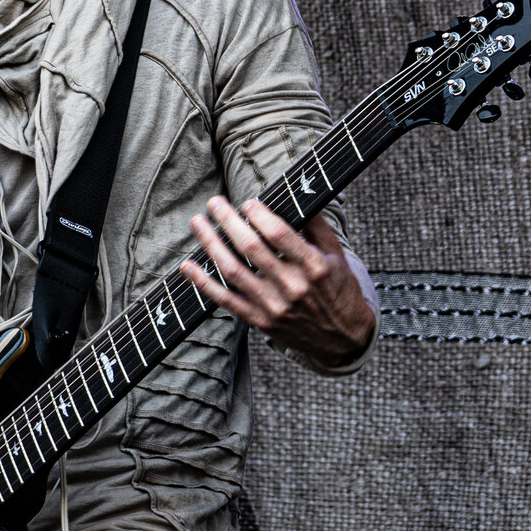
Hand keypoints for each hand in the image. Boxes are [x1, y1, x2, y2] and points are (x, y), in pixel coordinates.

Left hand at [181, 196, 374, 366]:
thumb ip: (316, 225)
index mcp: (314, 266)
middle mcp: (292, 287)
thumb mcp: (337, 255)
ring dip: (211, 244)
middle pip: (251, 247)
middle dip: (228, 221)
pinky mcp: (261, 322)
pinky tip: (188, 266)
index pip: (278, 233)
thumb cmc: (339, 289)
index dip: (258, 214)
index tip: (247, 202)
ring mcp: (274, 306)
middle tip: (214, 202)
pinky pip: (226, 301)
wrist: (342, 338)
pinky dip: (204, 283)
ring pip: (233, 270)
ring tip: (197, 223)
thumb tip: (298, 192)